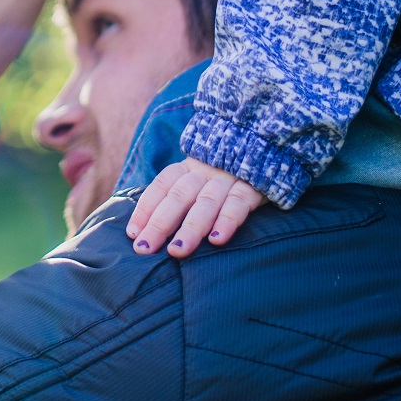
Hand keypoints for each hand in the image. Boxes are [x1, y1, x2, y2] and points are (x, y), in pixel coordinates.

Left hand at [126, 156, 264, 257]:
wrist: (268, 148)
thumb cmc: (224, 177)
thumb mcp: (199, 180)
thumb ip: (178, 199)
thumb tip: (146, 230)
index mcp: (187, 169)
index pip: (161, 187)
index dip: (145, 209)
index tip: (132, 234)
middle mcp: (204, 172)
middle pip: (178, 197)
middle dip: (159, 224)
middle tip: (144, 249)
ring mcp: (229, 178)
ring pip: (206, 202)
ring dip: (190, 228)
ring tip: (177, 252)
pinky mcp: (253, 186)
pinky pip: (238, 204)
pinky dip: (226, 221)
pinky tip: (217, 240)